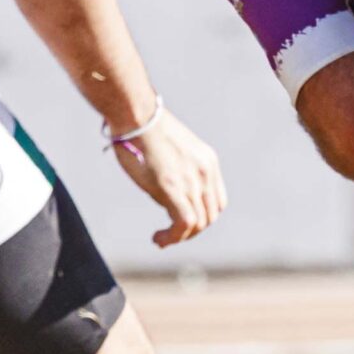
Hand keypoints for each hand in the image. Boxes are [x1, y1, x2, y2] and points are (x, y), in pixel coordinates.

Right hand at [111, 106, 226, 245]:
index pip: (216, 201)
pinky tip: (158, 238)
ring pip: (198, 223)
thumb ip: (176, 171)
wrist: (136, 114)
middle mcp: (205, 172)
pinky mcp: (173, 188)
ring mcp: (192, 180)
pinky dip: (174, 237)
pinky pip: (185, 223)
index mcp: (208, 161)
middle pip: (210, 215)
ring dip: (180, 237)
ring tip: (161, 239)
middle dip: (191, 230)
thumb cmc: (144, 128)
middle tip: (170, 234)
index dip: (202, 217)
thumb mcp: (171, 150)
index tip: (182, 222)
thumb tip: (166, 192)